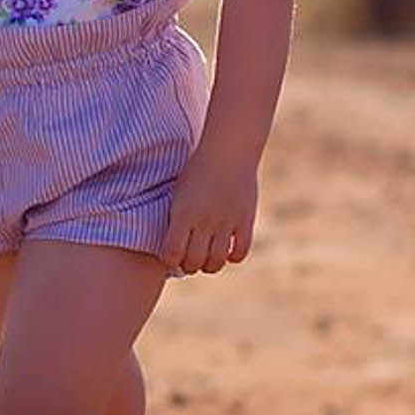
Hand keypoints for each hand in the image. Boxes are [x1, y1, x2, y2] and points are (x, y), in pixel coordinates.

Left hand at [158, 149, 257, 275]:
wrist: (228, 148)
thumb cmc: (198, 169)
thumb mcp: (178, 192)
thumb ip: (174, 218)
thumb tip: (170, 245)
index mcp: (182, 213)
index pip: (172, 254)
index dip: (170, 261)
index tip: (171, 257)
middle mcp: (203, 221)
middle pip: (194, 262)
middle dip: (189, 266)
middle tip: (189, 259)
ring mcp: (226, 222)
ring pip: (216, 262)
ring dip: (210, 265)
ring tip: (208, 256)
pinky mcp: (245, 220)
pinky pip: (240, 253)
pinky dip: (233, 256)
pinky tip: (228, 247)